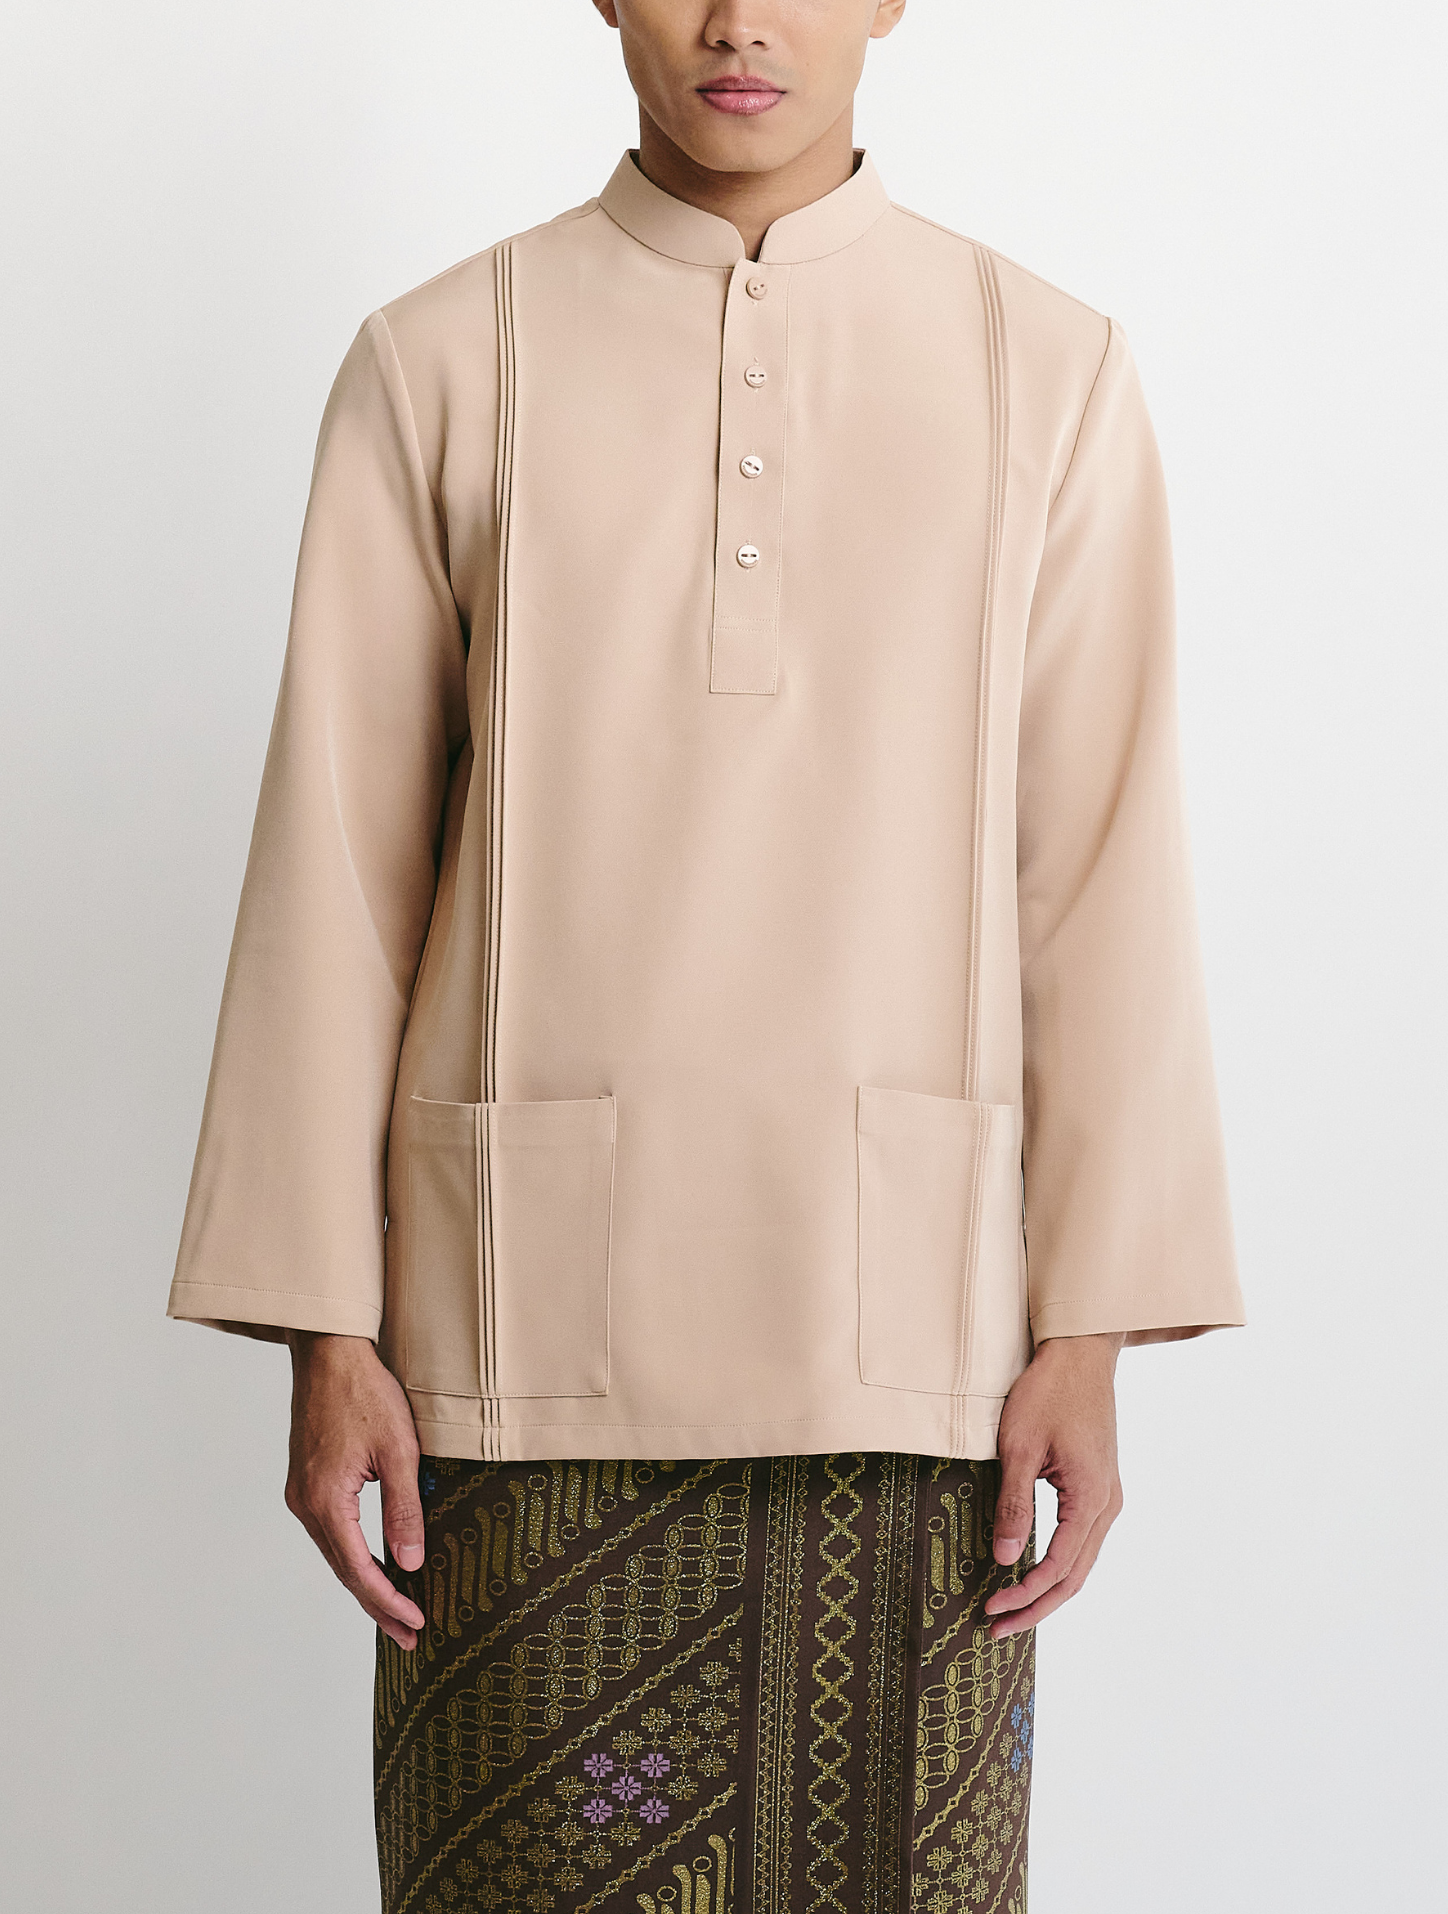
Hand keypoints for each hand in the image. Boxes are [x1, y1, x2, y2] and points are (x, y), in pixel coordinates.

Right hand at [283, 1331, 426, 1649]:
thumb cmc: (366, 1393)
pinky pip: (332, 1532)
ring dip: (366, 1583)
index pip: (358, 1569)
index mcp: (325, 1501)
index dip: (387, 1601)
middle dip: (377, 1605)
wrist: (329, 1352)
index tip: (414, 1624)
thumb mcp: (399, 1449)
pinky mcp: (307, 1481)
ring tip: (397, 1612)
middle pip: (343, 1570)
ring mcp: (302, 1493)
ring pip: (336, 1554)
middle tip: (409, 1637)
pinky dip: (354, 1556)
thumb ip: (403, 1508)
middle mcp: (305, 1503)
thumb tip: (408, 1564)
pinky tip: (375, 1566)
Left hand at [983, 1331, 1124, 1639]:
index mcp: (1091, 1499)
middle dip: (1036, 1606)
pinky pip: (1082, 1540)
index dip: (1025, 1595)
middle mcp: (1108, 1505)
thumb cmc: (1049, 1393)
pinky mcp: (1099, 1486)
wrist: (1081, 1354)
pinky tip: (1034, 1570)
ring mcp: (1108, 1496)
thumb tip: (1006, 1559)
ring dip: (1048, 1589)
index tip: (991, 1610)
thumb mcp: (1020, 1447)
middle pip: (1076, 1577)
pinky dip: (1059, 1564)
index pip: (1059, 1567)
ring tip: (1011, 1609)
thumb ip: (1014, 1505)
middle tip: (996, 1627)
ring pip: (1082, 1562)